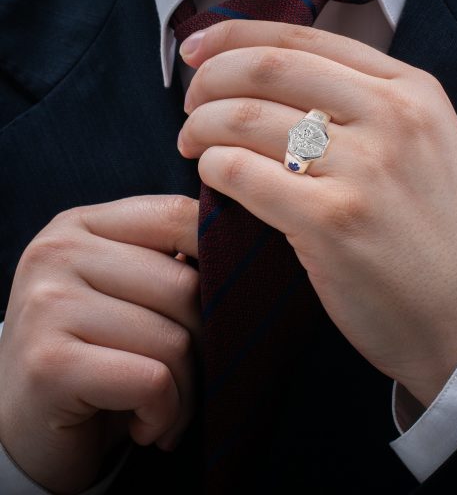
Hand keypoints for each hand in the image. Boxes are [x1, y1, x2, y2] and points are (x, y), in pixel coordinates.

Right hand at [0, 195, 199, 493]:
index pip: (179, 215)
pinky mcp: (49, 363)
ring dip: (186, 390)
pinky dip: (165, 413)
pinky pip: (154, 381)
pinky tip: (145, 424)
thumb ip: (169, 262)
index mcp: (83, 225)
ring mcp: (48, 304)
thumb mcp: (127, 292)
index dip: (220, 258)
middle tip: (189, 375)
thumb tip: (243, 250)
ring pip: (175, 339)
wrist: (26, 430)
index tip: (225, 303)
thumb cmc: (96, 354)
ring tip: (165, 404)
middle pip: (187, 285)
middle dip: (205, 343)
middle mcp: (58, 252)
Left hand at [178, 20, 456, 407]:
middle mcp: (392, 117)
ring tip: (192, 145)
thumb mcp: (421, 145)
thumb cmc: (434, 233)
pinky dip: (213, 167)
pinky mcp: (333, 222)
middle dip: (208, 81)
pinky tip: (213, 177)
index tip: (197, 50)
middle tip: (189, 106)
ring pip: (246, 118)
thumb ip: (362, 104)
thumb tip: (268, 80)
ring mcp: (364, 169)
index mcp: (411, 90)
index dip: (234, 35)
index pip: (302, 38)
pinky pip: (242, 172)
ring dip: (201, 127)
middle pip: (266, 69)